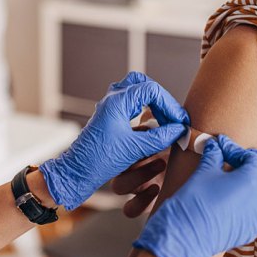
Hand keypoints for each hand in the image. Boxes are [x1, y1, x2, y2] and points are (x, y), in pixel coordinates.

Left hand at [39, 72, 187, 210]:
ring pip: (135, 91)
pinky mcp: (109, 116)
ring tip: (165, 121)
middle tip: (172, 117)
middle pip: (142, 83)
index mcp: (117, 101)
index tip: (180, 121)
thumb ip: (161, 137)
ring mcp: (110, 106)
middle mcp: (112, 99)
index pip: (151, 90)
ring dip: (152, 103)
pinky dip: (143, 110)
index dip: (170, 104)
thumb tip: (180, 129)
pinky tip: (152, 126)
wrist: (77, 172)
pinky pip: (130, 103)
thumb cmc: (100, 160)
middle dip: (161, 99)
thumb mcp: (135, 149)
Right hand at [134, 136, 256, 256]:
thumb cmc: (197, 199)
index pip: (252, 157)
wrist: (188, 234)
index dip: (234, 149)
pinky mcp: (253, 230)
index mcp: (256, 178)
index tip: (220, 145)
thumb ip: (214, 155)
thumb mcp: (205, 171)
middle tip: (246, 159)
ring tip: (247, 180)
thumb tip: (213, 145)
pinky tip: (239, 199)